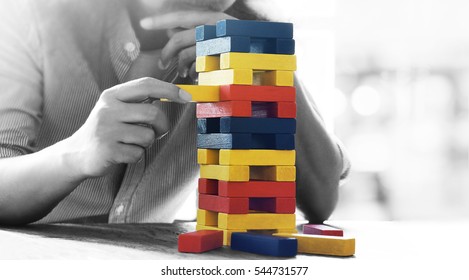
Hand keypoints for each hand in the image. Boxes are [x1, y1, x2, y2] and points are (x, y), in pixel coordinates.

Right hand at [64, 77, 190, 177]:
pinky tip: (122, 153)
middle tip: (158, 132)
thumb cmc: (106, 129)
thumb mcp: (116, 108)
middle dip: (162, 126)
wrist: (78, 153)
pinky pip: (138, 153)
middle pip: (153, 114)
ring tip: (131, 142)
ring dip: (146, 143)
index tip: (187, 97)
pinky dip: (136, 156)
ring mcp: (106, 130)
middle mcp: (108, 109)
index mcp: (112, 95)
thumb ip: (138, 101)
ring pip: (148, 136)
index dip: (169, 89)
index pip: (146, 85)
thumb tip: (174, 93)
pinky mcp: (108, 150)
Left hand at [140, 9, 235, 79]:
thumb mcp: (219, 38)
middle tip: (162, 65)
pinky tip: (194, 76)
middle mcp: (215, 28)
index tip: (143, 23)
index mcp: (214, 19)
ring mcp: (216, 44)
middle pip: (178, 39)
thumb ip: (196, 34)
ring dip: (180, 65)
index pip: (182, 16)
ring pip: (185, 54)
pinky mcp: (218, 60)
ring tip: (183, 73)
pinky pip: (195, 66)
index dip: (161, 19)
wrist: (267, 66)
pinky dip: (191, 71)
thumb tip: (171, 32)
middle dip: (166, 53)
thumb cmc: (242, 53)